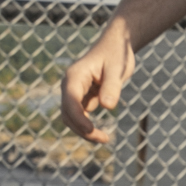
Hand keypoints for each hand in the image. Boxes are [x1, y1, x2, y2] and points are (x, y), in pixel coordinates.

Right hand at [60, 23, 137, 143]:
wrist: (115, 46)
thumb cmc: (116, 54)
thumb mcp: (118, 68)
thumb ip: (112, 86)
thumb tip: (107, 106)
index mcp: (75, 76)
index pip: (70, 101)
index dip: (78, 118)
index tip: (91, 130)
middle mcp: (70, 85)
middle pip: (68, 113)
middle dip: (82, 128)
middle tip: (104, 139)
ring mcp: (74, 92)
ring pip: (72, 117)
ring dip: (84, 130)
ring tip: (104, 139)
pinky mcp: (81, 97)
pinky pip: (80, 115)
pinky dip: (87, 126)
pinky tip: (101, 134)